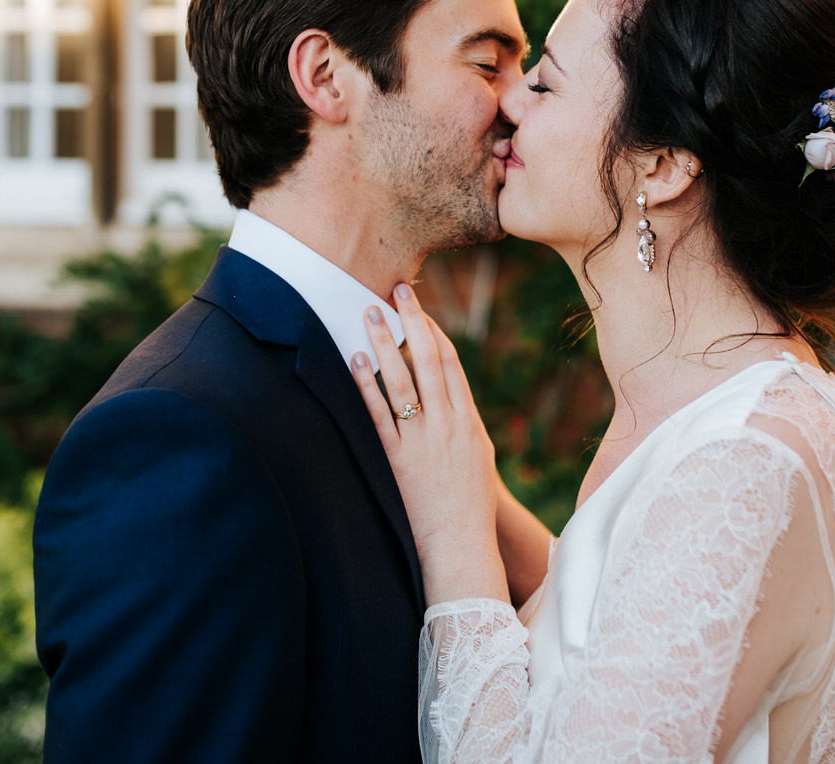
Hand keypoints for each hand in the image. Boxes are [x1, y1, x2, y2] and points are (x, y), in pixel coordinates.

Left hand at [352, 284, 508, 605]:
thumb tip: (453, 398)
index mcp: (469, 421)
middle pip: (428, 360)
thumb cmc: (472, 507)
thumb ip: (466, 425)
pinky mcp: (398, 460)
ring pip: (402, 380)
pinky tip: (355, 360)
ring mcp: (423, 441)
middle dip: (413, 322)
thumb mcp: (480, 458)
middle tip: (397, 291)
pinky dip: (367, 385)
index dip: (435, 332)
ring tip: (369, 312)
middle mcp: (448, 424)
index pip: (451, 364)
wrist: (463, 544)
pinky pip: (379, 416)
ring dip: (385, 343)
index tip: (420, 309)